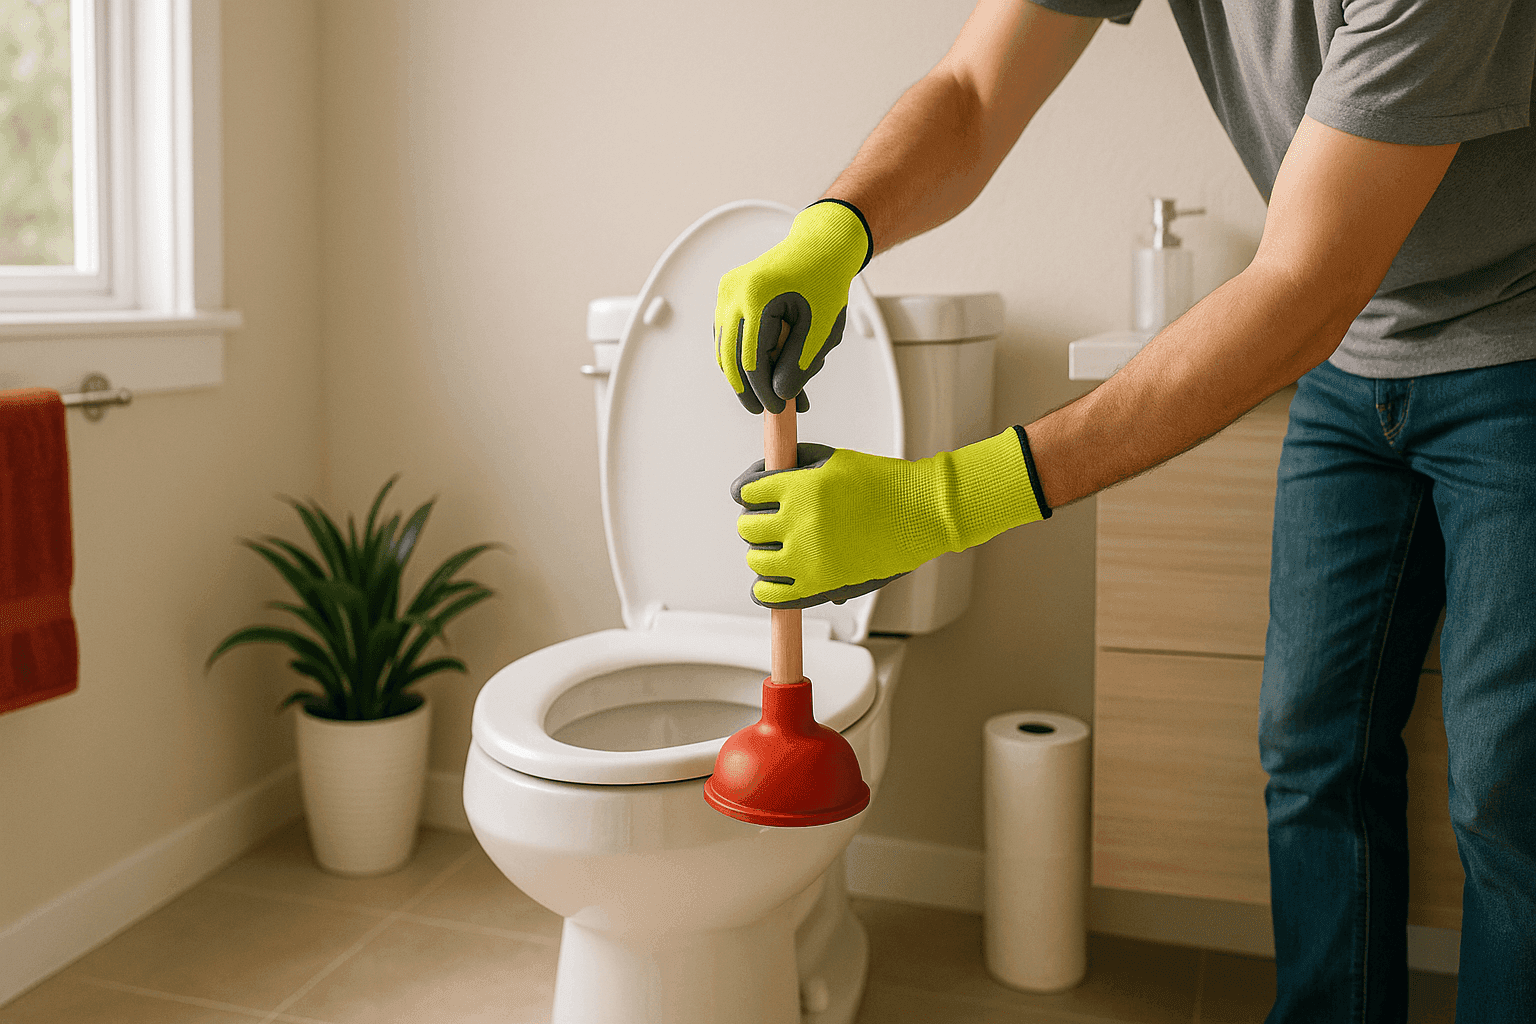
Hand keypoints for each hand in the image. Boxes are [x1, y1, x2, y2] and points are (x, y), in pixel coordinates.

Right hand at [715, 200, 871, 413]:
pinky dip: (740, 354)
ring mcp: (726, 292)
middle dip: (747, 389)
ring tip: (763, 392)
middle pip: (731, 357)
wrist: (819, 247)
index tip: (778, 408)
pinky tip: (759, 369)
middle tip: (762, 409)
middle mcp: (734, 293)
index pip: (752, 361)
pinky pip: (727, 333)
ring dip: (742, 374)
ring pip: (725, 348)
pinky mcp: (727, 294)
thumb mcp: (820, 329)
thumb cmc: (824, 282)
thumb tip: (779, 394)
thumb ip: (799, 364)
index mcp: (757, 297)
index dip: (763, 391)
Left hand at [731, 428, 1050, 607]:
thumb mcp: (833, 459)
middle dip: (755, 523)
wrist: (920, 513)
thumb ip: (793, 463)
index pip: (746, 491)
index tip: (751, 497)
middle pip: (747, 527)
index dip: (747, 493)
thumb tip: (761, 476)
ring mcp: (807, 556)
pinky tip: (770, 582)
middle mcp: (798, 521)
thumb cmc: (882, 484)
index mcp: (799, 486)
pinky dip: (765, 590)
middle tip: (769, 524)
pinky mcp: (819, 585)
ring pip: (756, 560)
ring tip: (775, 550)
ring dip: (761, 553)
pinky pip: (770, 594)